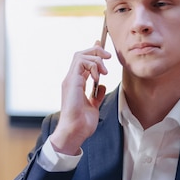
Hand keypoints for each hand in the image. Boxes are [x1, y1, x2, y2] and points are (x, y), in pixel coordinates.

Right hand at [51, 40, 110, 154]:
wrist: (75, 131)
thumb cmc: (82, 122)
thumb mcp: (93, 106)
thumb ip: (95, 95)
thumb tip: (101, 86)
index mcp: (75, 84)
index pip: (82, 61)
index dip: (93, 52)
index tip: (103, 49)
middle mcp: (71, 80)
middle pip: (81, 54)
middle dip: (96, 51)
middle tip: (108, 56)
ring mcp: (70, 80)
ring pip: (80, 56)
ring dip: (96, 59)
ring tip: (105, 72)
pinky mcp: (72, 82)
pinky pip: (81, 63)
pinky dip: (92, 66)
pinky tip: (98, 77)